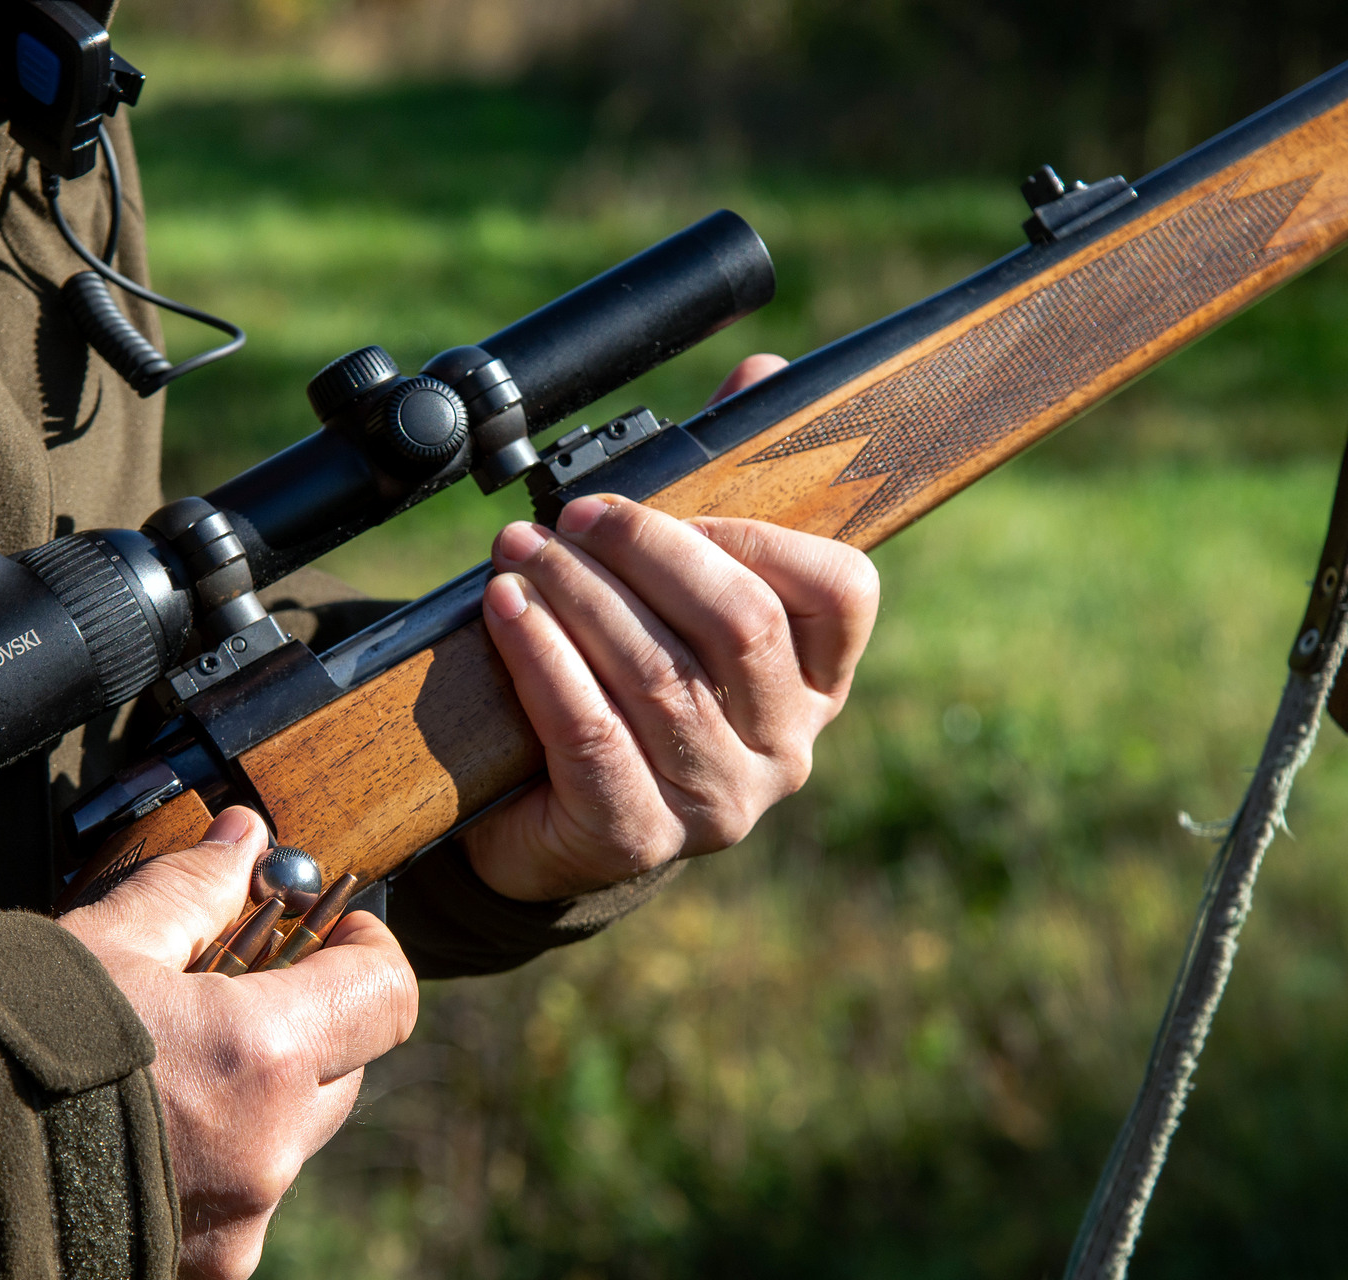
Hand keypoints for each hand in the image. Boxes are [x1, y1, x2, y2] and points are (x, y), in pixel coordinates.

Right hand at [58, 807, 417, 1279]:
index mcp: (261, 1060)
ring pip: (275, 1156)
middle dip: (302, 1032)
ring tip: (147, 1083)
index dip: (369, 954)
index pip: (387, 998)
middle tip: (228, 998)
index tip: (331, 933)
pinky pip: (220, 1224)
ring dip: (240, 1112)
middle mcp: (265, 1160)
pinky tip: (116, 1152)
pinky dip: (192, 1183)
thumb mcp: (95, 945)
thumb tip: (242, 840)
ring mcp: (228, 1240)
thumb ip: (186, 891)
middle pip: (338, 1080)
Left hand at [463, 356, 878, 901]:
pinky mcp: (637, 837)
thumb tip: (759, 373)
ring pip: (659, 678)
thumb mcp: (671, 593)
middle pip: (739, 624)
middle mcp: (784, 746)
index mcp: (815, 679)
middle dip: (649, 552)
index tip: (680, 498)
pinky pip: (592, 735)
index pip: (841, 591)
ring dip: (579, 597)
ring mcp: (717, 803)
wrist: (545, 816)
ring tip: (521, 551)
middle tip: (575, 515)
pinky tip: (506, 612)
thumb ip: (720, 488)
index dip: (759, 532)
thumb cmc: (619, 684)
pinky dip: (543, 661)